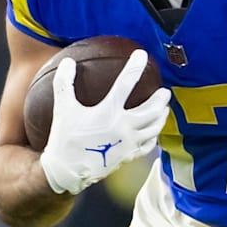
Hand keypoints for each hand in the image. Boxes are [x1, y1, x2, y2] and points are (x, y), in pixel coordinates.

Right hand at [40, 49, 170, 193]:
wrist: (67, 171)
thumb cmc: (64, 138)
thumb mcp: (62, 108)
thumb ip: (64, 83)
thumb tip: (66, 61)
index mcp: (108, 112)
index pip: (126, 83)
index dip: (135, 66)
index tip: (142, 54)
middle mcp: (122, 127)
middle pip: (151, 109)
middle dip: (160, 98)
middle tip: (164, 91)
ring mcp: (128, 143)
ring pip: (154, 127)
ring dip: (162, 115)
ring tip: (164, 108)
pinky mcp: (129, 156)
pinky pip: (149, 145)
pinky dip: (155, 135)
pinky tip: (154, 131)